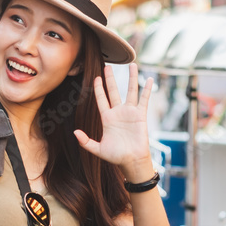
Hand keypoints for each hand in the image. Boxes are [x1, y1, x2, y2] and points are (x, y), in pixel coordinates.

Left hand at [74, 64, 154, 178]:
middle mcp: (118, 112)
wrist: (132, 161)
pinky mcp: (141, 116)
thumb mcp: (98, 149)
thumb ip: (86, 142)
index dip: (99, 88)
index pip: (101, 99)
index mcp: (107, 118)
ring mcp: (130, 113)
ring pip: (131, 91)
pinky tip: (149, 79)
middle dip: (110, 78)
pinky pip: (144, 100)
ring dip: (131, 78)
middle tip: (108, 66)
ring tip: (132, 64)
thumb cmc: (116, 157)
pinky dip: (147, 90)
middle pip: (114, 91)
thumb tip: (75, 133)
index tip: (96, 77)